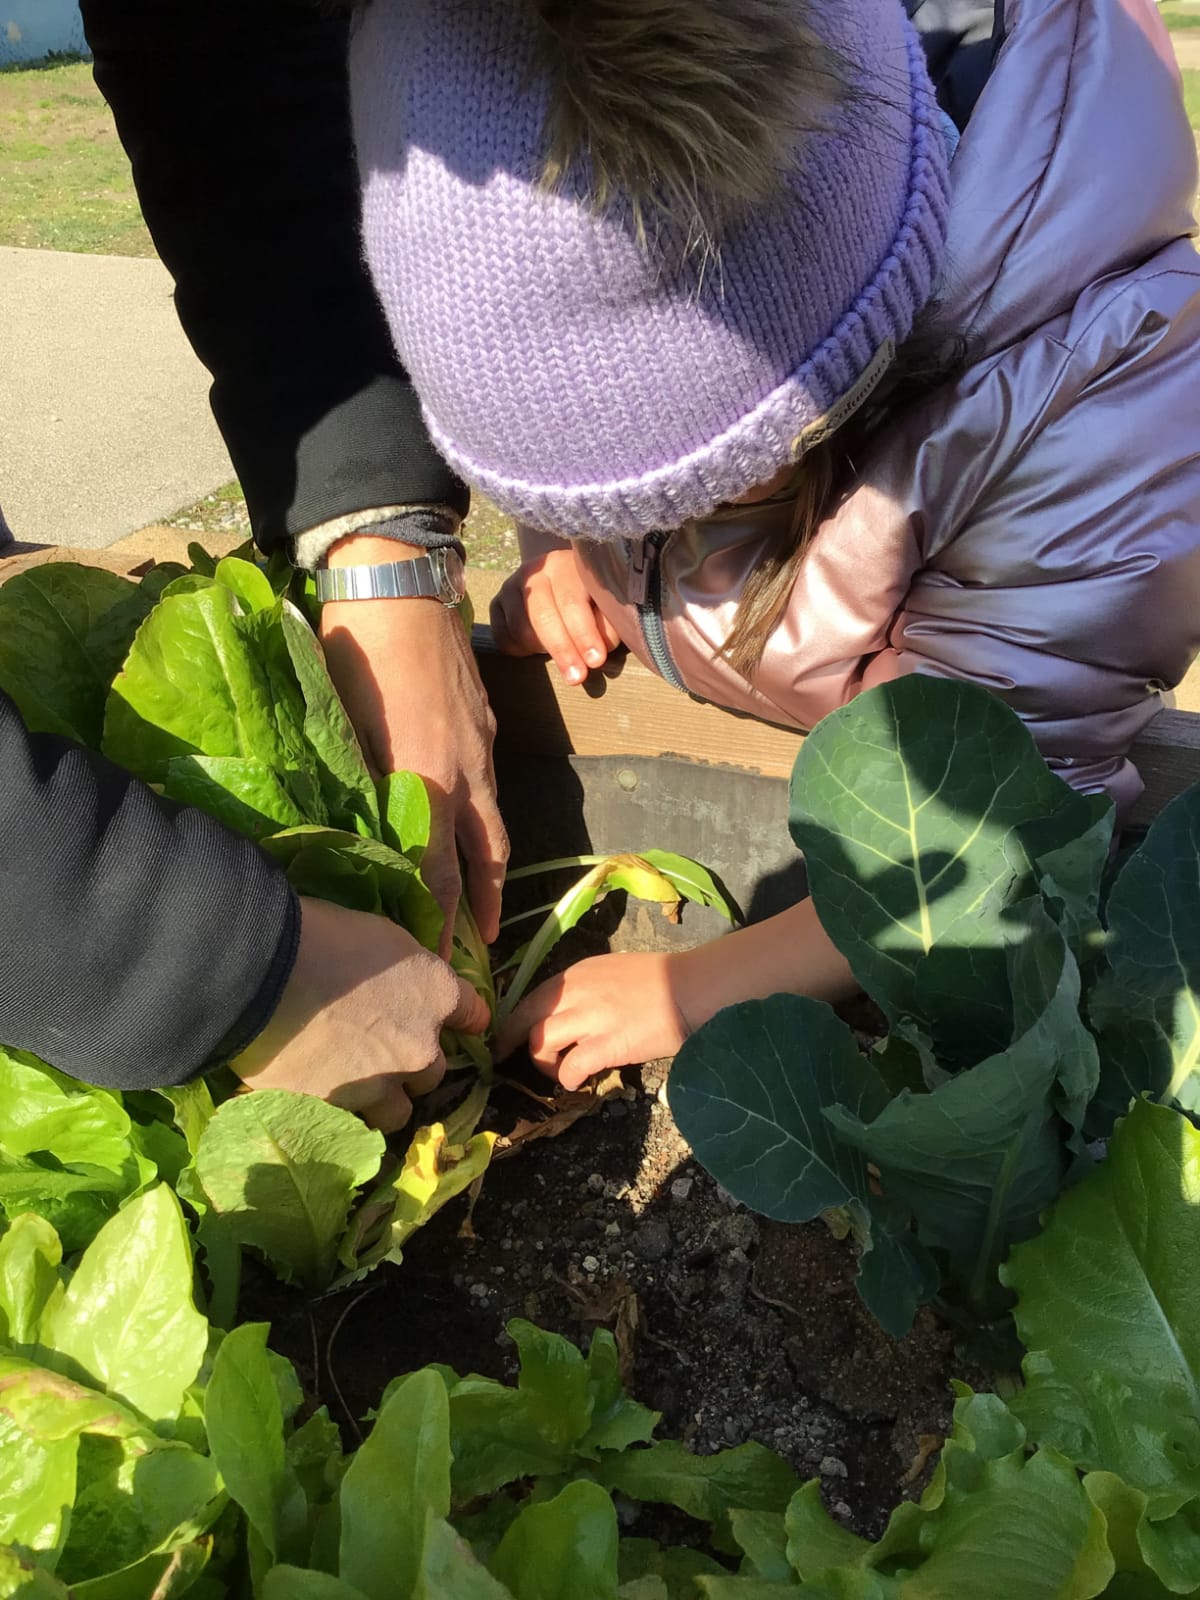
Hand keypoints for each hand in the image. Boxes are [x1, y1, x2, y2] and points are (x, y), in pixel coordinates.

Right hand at [233, 896, 489, 1131]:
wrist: (259, 974)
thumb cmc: (321, 935)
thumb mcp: (379, 933)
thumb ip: (403, 969)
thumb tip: (398, 979)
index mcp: (436, 994)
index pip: (473, 1014)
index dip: (464, 1018)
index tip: (460, 1021)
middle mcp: (419, 1048)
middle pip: (433, 1071)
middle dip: (413, 1062)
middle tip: (382, 1047)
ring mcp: (378, 1086)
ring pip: (396, 1110)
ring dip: (383, 1098)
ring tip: (353, 1083)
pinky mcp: (337, 1110)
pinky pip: (346, 1122)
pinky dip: (337, 1109)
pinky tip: (316, 1091)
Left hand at [319, 535, 508, 951]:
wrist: (398, 583)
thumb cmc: (355, 652)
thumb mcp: (344, 728)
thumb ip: (358, 786)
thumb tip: (356, 832)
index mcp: (425, 780)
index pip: (437, 871)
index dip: (437, 920)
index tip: (435, 958)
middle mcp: (465, 772)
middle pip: (486, 855)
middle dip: (484, 904)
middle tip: (482, 943)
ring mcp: (482, 744)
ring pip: (494, 817)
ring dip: (489, 861)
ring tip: (481, 891)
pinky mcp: (485, 719)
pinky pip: (490, 780)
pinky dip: (483, 810)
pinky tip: (467, 810)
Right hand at [490, 550, 621, 684]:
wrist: (561, 582)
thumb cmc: (591, 597)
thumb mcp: (606, 604)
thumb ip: (608, 622)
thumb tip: (603, 644)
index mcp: (566, 565)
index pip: (571, 602)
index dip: (584, 634)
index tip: (595, 661)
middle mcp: (535, 571)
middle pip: (542, 616)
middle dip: (562, 650)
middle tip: (577, 676)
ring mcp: (510, 586)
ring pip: (520, 629)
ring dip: (543, 651)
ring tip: (564, 660)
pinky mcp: (496, 604)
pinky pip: (503, 637)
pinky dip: (521, 651)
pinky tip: (539, 652)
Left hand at [495, 899, 859, 1088]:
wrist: (695, 987)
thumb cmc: (666, 980)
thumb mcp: (616, 972)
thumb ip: (589, 989)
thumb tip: (575, 1013)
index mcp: (577, 972)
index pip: (531, 995)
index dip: (515, 1018)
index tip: (510, 1033)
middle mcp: (574, 991)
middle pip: (522, 1018)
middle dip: (508, 1041)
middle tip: (503, 1059)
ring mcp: (588, 1018)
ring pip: (539, 1044)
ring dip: (542, 1064)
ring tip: (555, 1073)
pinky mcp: (604, 1045)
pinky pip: (568, 1069)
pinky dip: (567, 1080)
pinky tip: (579, 1083)